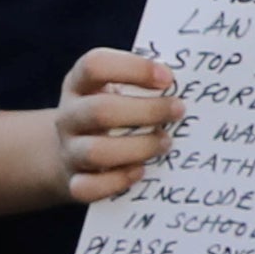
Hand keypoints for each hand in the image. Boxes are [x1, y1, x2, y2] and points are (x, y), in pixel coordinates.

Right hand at [53, 44, 180, 202]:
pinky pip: (88, 188)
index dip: (133, 68)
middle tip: (178, 110)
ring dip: (138, 148)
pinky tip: (140, 171)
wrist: (69, 151)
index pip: (96, 66)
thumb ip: (141, 82)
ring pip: (96, 152)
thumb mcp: (115, 88)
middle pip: (100, 111)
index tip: (167, 78)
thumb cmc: (108, 112)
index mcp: (78, 84)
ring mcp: (68, 151)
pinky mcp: (72, 182)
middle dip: (146, 111)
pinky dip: (118, 181)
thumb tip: (186, 81)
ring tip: (165, 143)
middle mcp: (68, 116)